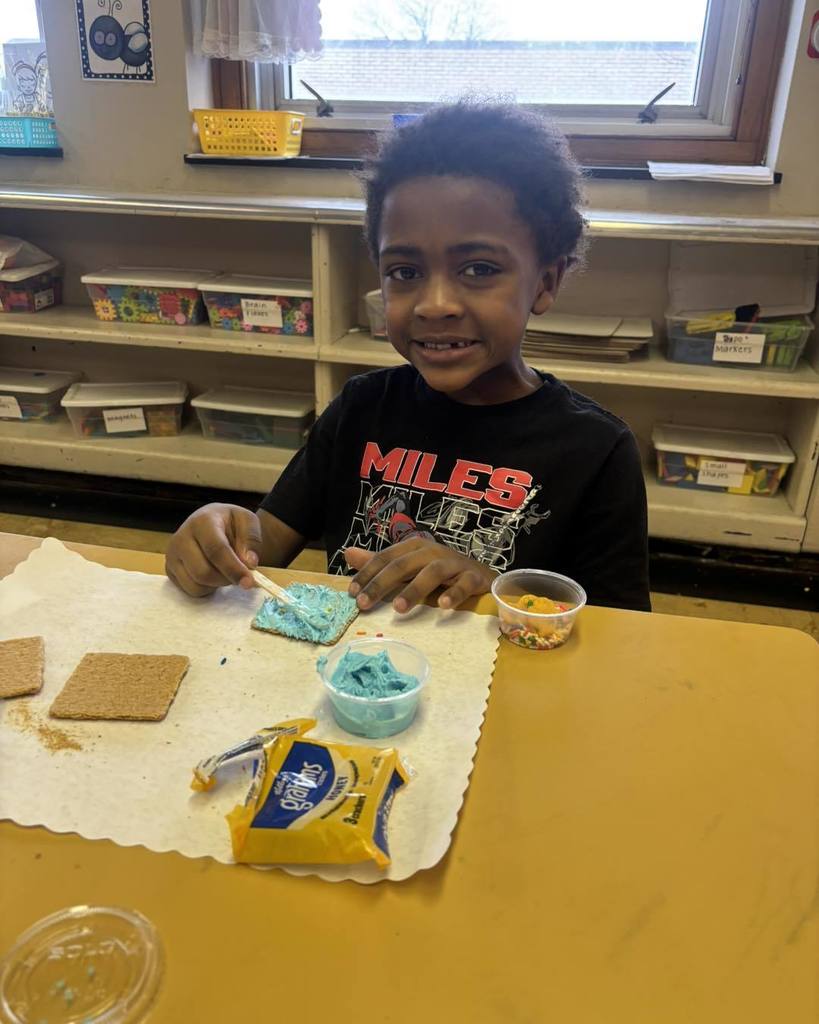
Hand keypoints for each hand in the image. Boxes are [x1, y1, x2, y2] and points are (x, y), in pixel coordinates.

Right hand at [165, 503, 263, 596]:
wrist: (211, 522)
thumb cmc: (230, 523)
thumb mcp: (247, 521)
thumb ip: (252, 539)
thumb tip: (249, 563)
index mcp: (202, 521)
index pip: (216, 550)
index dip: (233, 568)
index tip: (249, 582)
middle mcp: (181, 538)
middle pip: (203, 572)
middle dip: (226, 579)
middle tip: (238, 574)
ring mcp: (172, 555)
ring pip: (196, 585)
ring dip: (217, 585)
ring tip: (225, 571)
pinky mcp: (169, 570)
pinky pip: (190, 591)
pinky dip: (207, 589)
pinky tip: (213, 574)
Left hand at [345, 538, 495, 612]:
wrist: (483, 576)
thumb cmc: (441, 572)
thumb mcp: (409, 567)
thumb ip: (381, 564)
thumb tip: (348, 554)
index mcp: (414, 547)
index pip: (386, 557)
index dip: (367, 573)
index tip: (352, 593)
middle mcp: (432, 551)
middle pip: (403, 565)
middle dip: (381, 583)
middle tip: (364, 603)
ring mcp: (454, 563)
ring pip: (431, 573)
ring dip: (413, 590)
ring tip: (397, 608)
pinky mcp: (474, 577)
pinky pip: (464, 584)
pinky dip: (454, 593)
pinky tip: (442, 606)